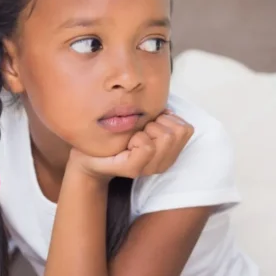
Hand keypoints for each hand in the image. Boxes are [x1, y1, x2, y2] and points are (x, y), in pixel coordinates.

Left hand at [69, 110, 193, 180]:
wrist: (88, 156)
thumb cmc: (116, 134)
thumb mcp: (141, 121)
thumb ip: (158, 115)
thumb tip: (167, 106)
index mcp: (168, 152)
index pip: (186, 128)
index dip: (166, 119)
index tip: (148, 123)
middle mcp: (163, 163)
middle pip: (177, 131)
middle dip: (156, 122)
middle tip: (138, 130)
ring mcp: (150, 168)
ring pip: (165, 136)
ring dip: (146, 128)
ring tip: (132, 136)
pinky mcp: (133, 169)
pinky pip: (147, 145)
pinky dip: (137, 138)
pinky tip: (127, 143)